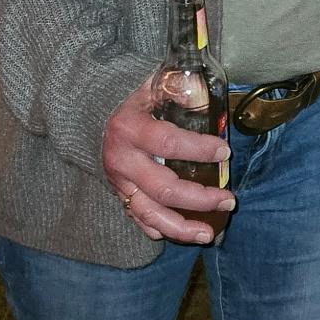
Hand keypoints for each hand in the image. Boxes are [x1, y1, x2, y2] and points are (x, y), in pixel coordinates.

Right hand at [102, 78, 234, 244]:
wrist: (91, 114)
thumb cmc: (129, 98)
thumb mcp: (150, 84)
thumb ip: (177, 88)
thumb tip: (203, 96)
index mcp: (131, 129)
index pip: (168, 144)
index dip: (198, 149)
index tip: (225, 152)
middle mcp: (123, 161)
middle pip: (163, 189)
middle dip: (199, 198)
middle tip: (229, 200)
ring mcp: (119, 183)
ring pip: (149, 214)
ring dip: (181, 228)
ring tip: (209, 234)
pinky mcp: (119, 195)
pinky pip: (138, 219)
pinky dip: (159, 230)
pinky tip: (182, 234)